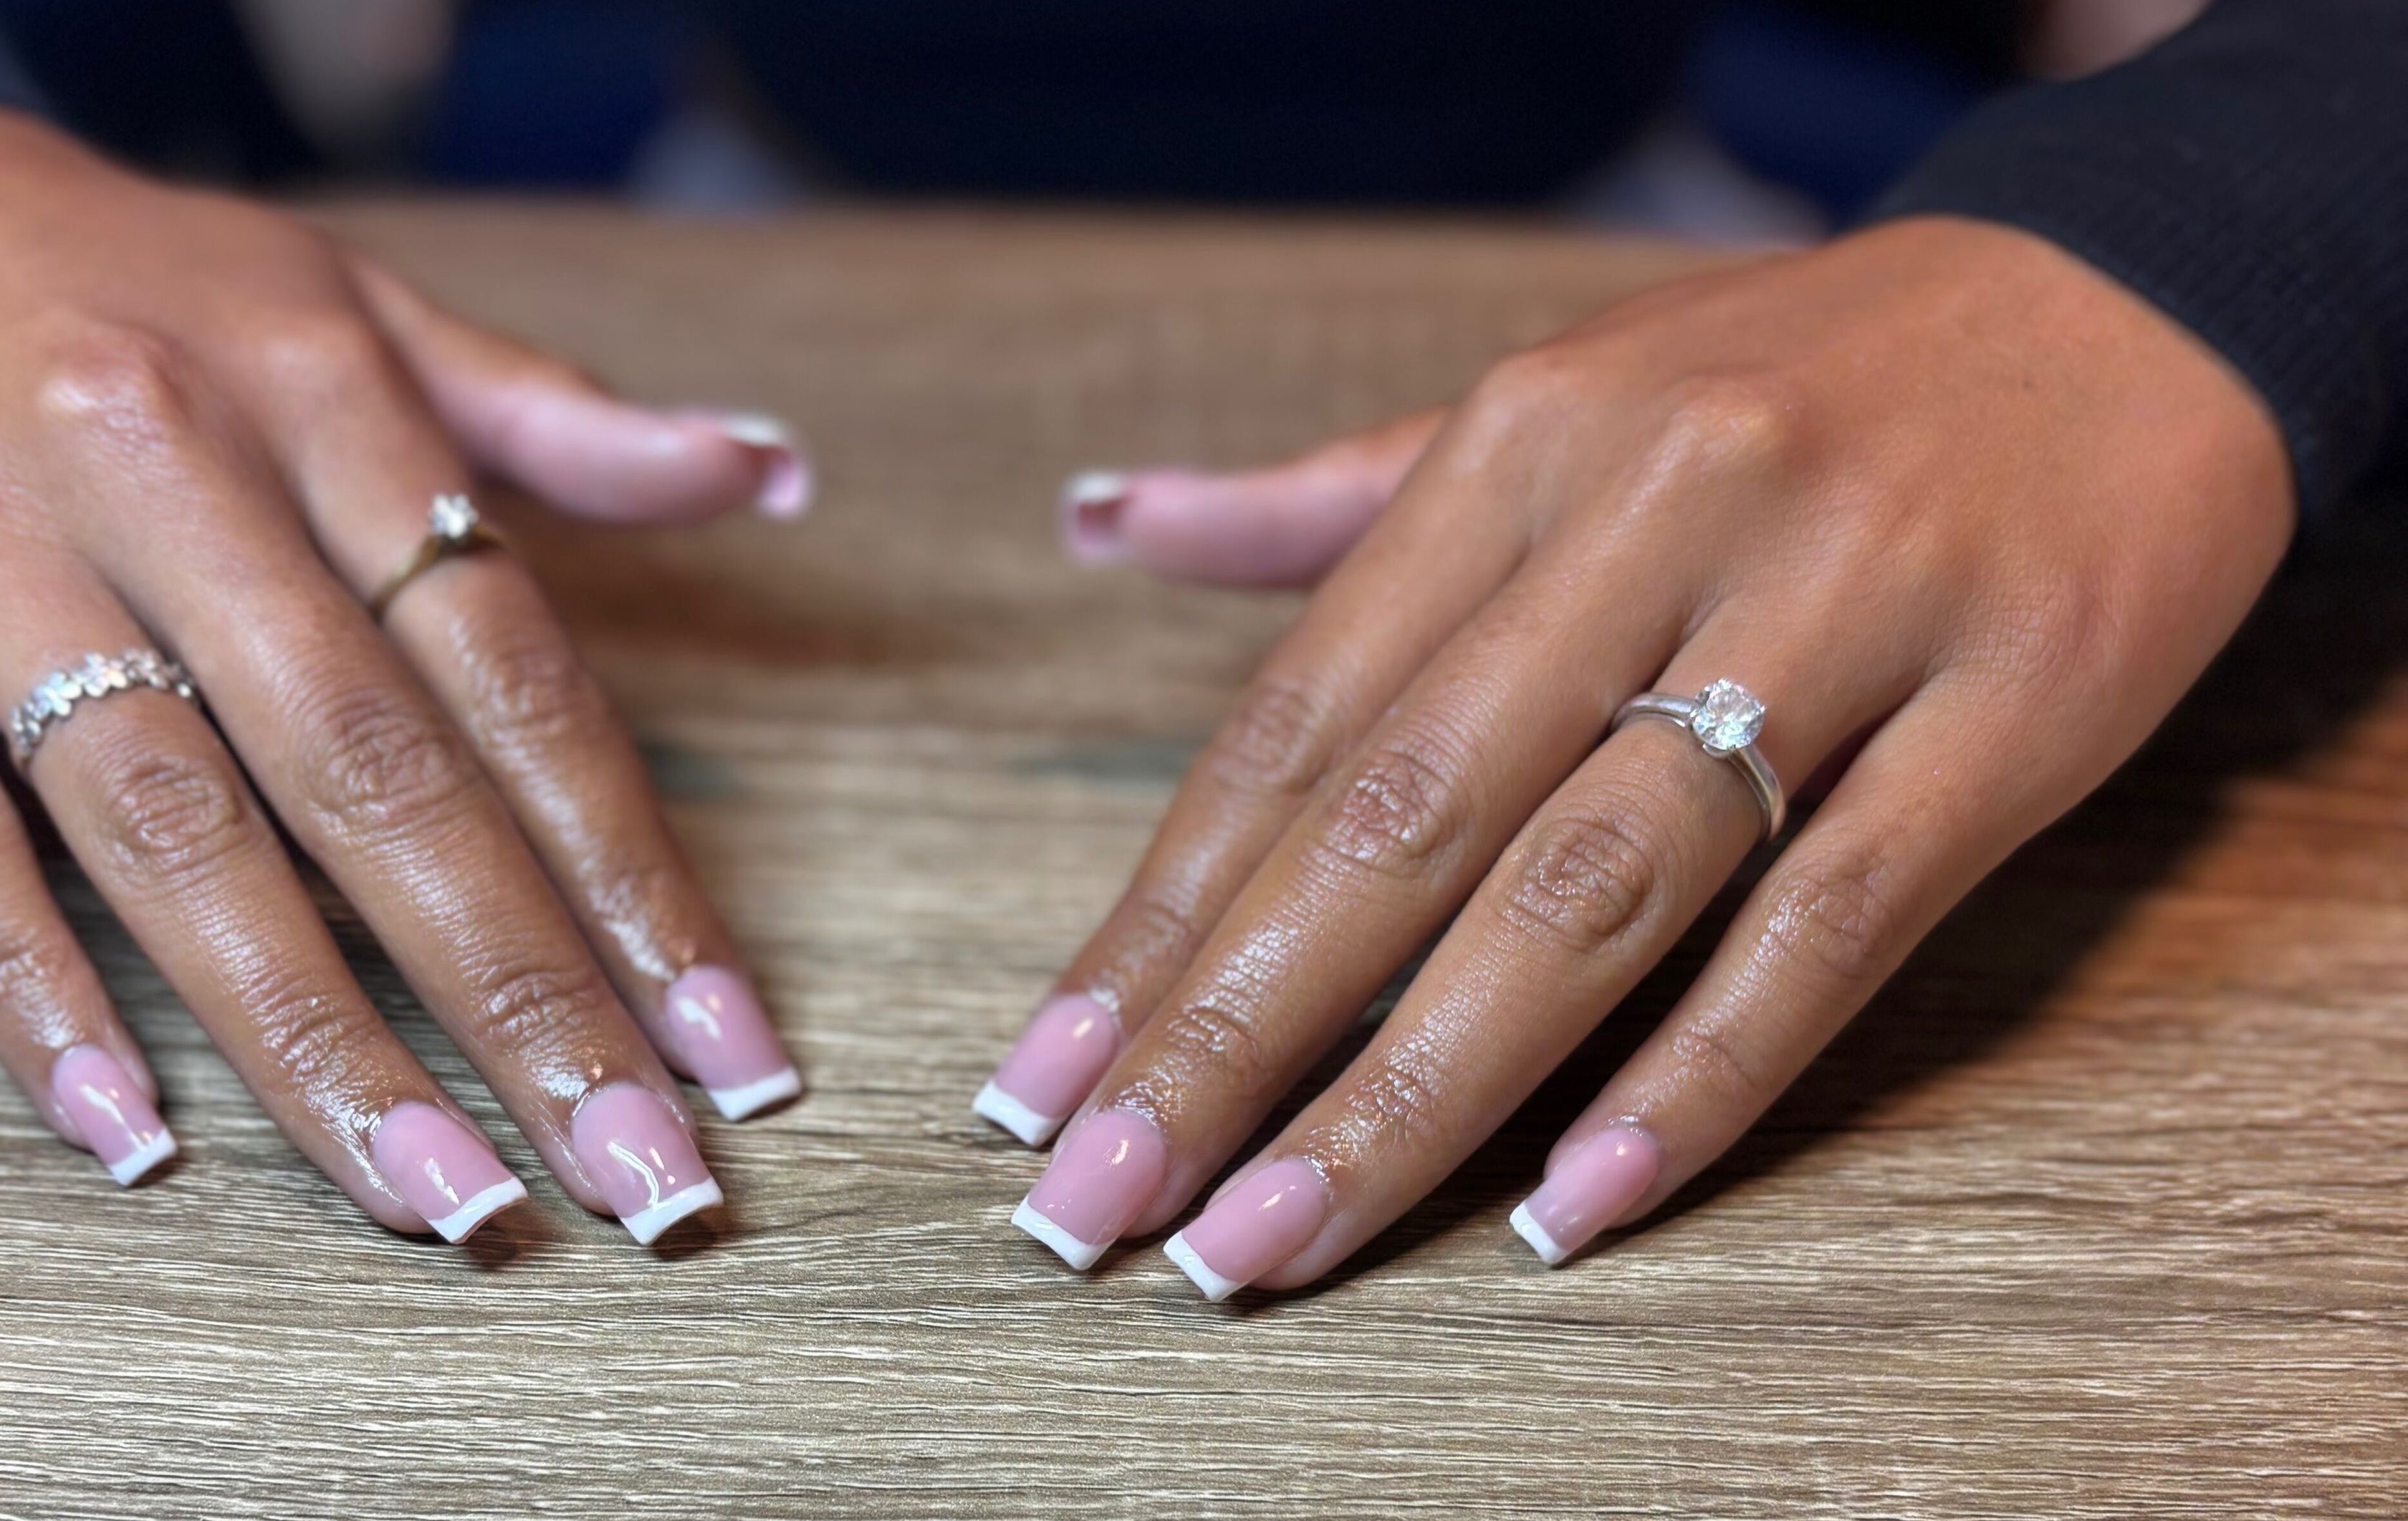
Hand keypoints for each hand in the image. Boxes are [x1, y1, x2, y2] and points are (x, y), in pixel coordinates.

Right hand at [0, 100, 809, 1243]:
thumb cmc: (124, 281)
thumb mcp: (349, 304)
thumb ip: (550, 418)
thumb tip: (763, 473)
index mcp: (321, 393)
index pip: (514, 674)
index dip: (633, 873)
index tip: (729, 1046)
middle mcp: (162, 467)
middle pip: (374, 774)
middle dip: (519, 995)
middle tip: (632, 1174)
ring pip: (176, 829)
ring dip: (319, 1036)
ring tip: (442, 1198)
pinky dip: (35, 992)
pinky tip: (137, 1138)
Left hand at [989, 217, 2291, 1292]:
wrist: (2125, 298)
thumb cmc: (1794, 376)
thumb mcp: (1555, 396)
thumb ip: (1330, 499)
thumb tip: (1104, 523)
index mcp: (1522, 445)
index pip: (1299, 721)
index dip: (1161, 913)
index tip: (1045, 1074)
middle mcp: (1659, 514)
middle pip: (1404, 821)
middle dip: (1235, 1029)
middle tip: (1104, 1196)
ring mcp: (1841, 610)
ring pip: (1589, 892)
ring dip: (1414, 1088)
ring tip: (1274, 1233)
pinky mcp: (2007, 708)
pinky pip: (1832, 921)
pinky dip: (1698, 1074)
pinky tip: (1569, 1202)